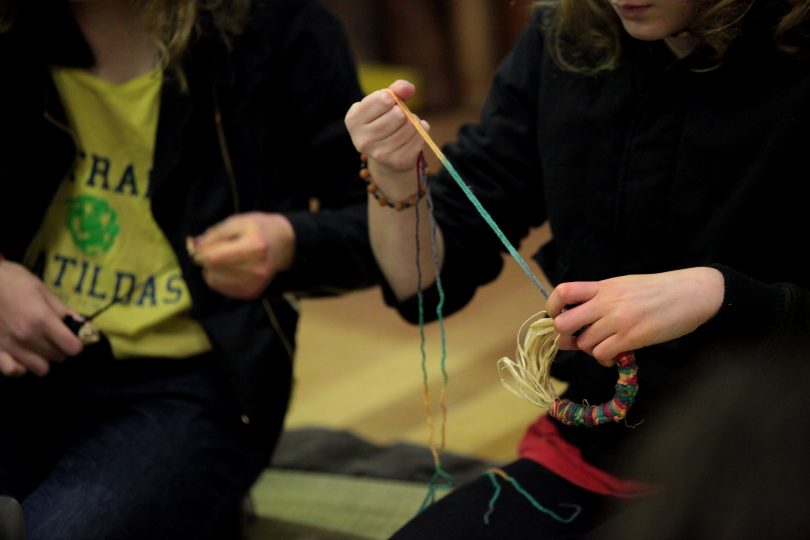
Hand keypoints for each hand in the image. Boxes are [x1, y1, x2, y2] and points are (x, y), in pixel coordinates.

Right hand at [0, 260, 83, 376]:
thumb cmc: (13, 281)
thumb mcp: (42, 290)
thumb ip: (62, 310)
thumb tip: (83, 325)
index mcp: (42, 320)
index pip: (73, 347)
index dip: (77, 342)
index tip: (73, 336)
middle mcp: (27, 338)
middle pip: (59, 358)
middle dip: (61, 348)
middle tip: (54, 336)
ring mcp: (9, 347)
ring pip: (40, 369)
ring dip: (44, 358)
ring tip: (38, 345)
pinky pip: (13, 371)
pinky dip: (20, 367)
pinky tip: (21, 357)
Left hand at [189, 212, 294, 299]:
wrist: (284, 244)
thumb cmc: (259, 229)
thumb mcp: (237, 222)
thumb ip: (214, 234)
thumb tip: (194, 247)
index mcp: (254, 247)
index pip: (214, 258)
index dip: (199, 253)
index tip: (197, 246)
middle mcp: (257, 269)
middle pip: (212, 270)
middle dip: (206, 260)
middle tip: (215, 250)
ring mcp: (255, 284)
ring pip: (214, 281)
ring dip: (213, 270)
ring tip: (225, 259)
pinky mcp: (252, 293)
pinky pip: (222, 288)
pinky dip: (220, 278)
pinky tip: (230, 268)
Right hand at [345, 80, 429, 189]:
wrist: (384, 154)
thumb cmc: (381, 120)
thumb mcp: (382, 103)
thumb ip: (395, 90)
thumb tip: (408, 88)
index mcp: (353, 120)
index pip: (383, 99)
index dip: (392, 97)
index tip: (389, 102)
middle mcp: (363, 140)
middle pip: (398, 114)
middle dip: (403, 111)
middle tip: (398, 116)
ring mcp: (380, 153)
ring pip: (411, 126)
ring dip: (413, 121)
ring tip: (404, 125)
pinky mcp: (398, 161)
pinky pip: (420, 137)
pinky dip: (421, 131)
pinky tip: (412, 134)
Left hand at [545, 267, 723, 365]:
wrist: (693, 293)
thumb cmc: (659, 291)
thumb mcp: (624, 286)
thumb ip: (600, 299)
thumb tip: (576, 320)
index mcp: (603, 286)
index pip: (563, 291)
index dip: (552, 307)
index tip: (557, 317)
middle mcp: (606, 301)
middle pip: (564, 323)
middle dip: (565, 336)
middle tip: (576, 340)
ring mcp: (619, 320)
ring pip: (583, 343)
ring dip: (589, 350)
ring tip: (604, 348)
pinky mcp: (633, 337)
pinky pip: (602, 354)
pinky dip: (603, 359)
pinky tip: (613, 356)